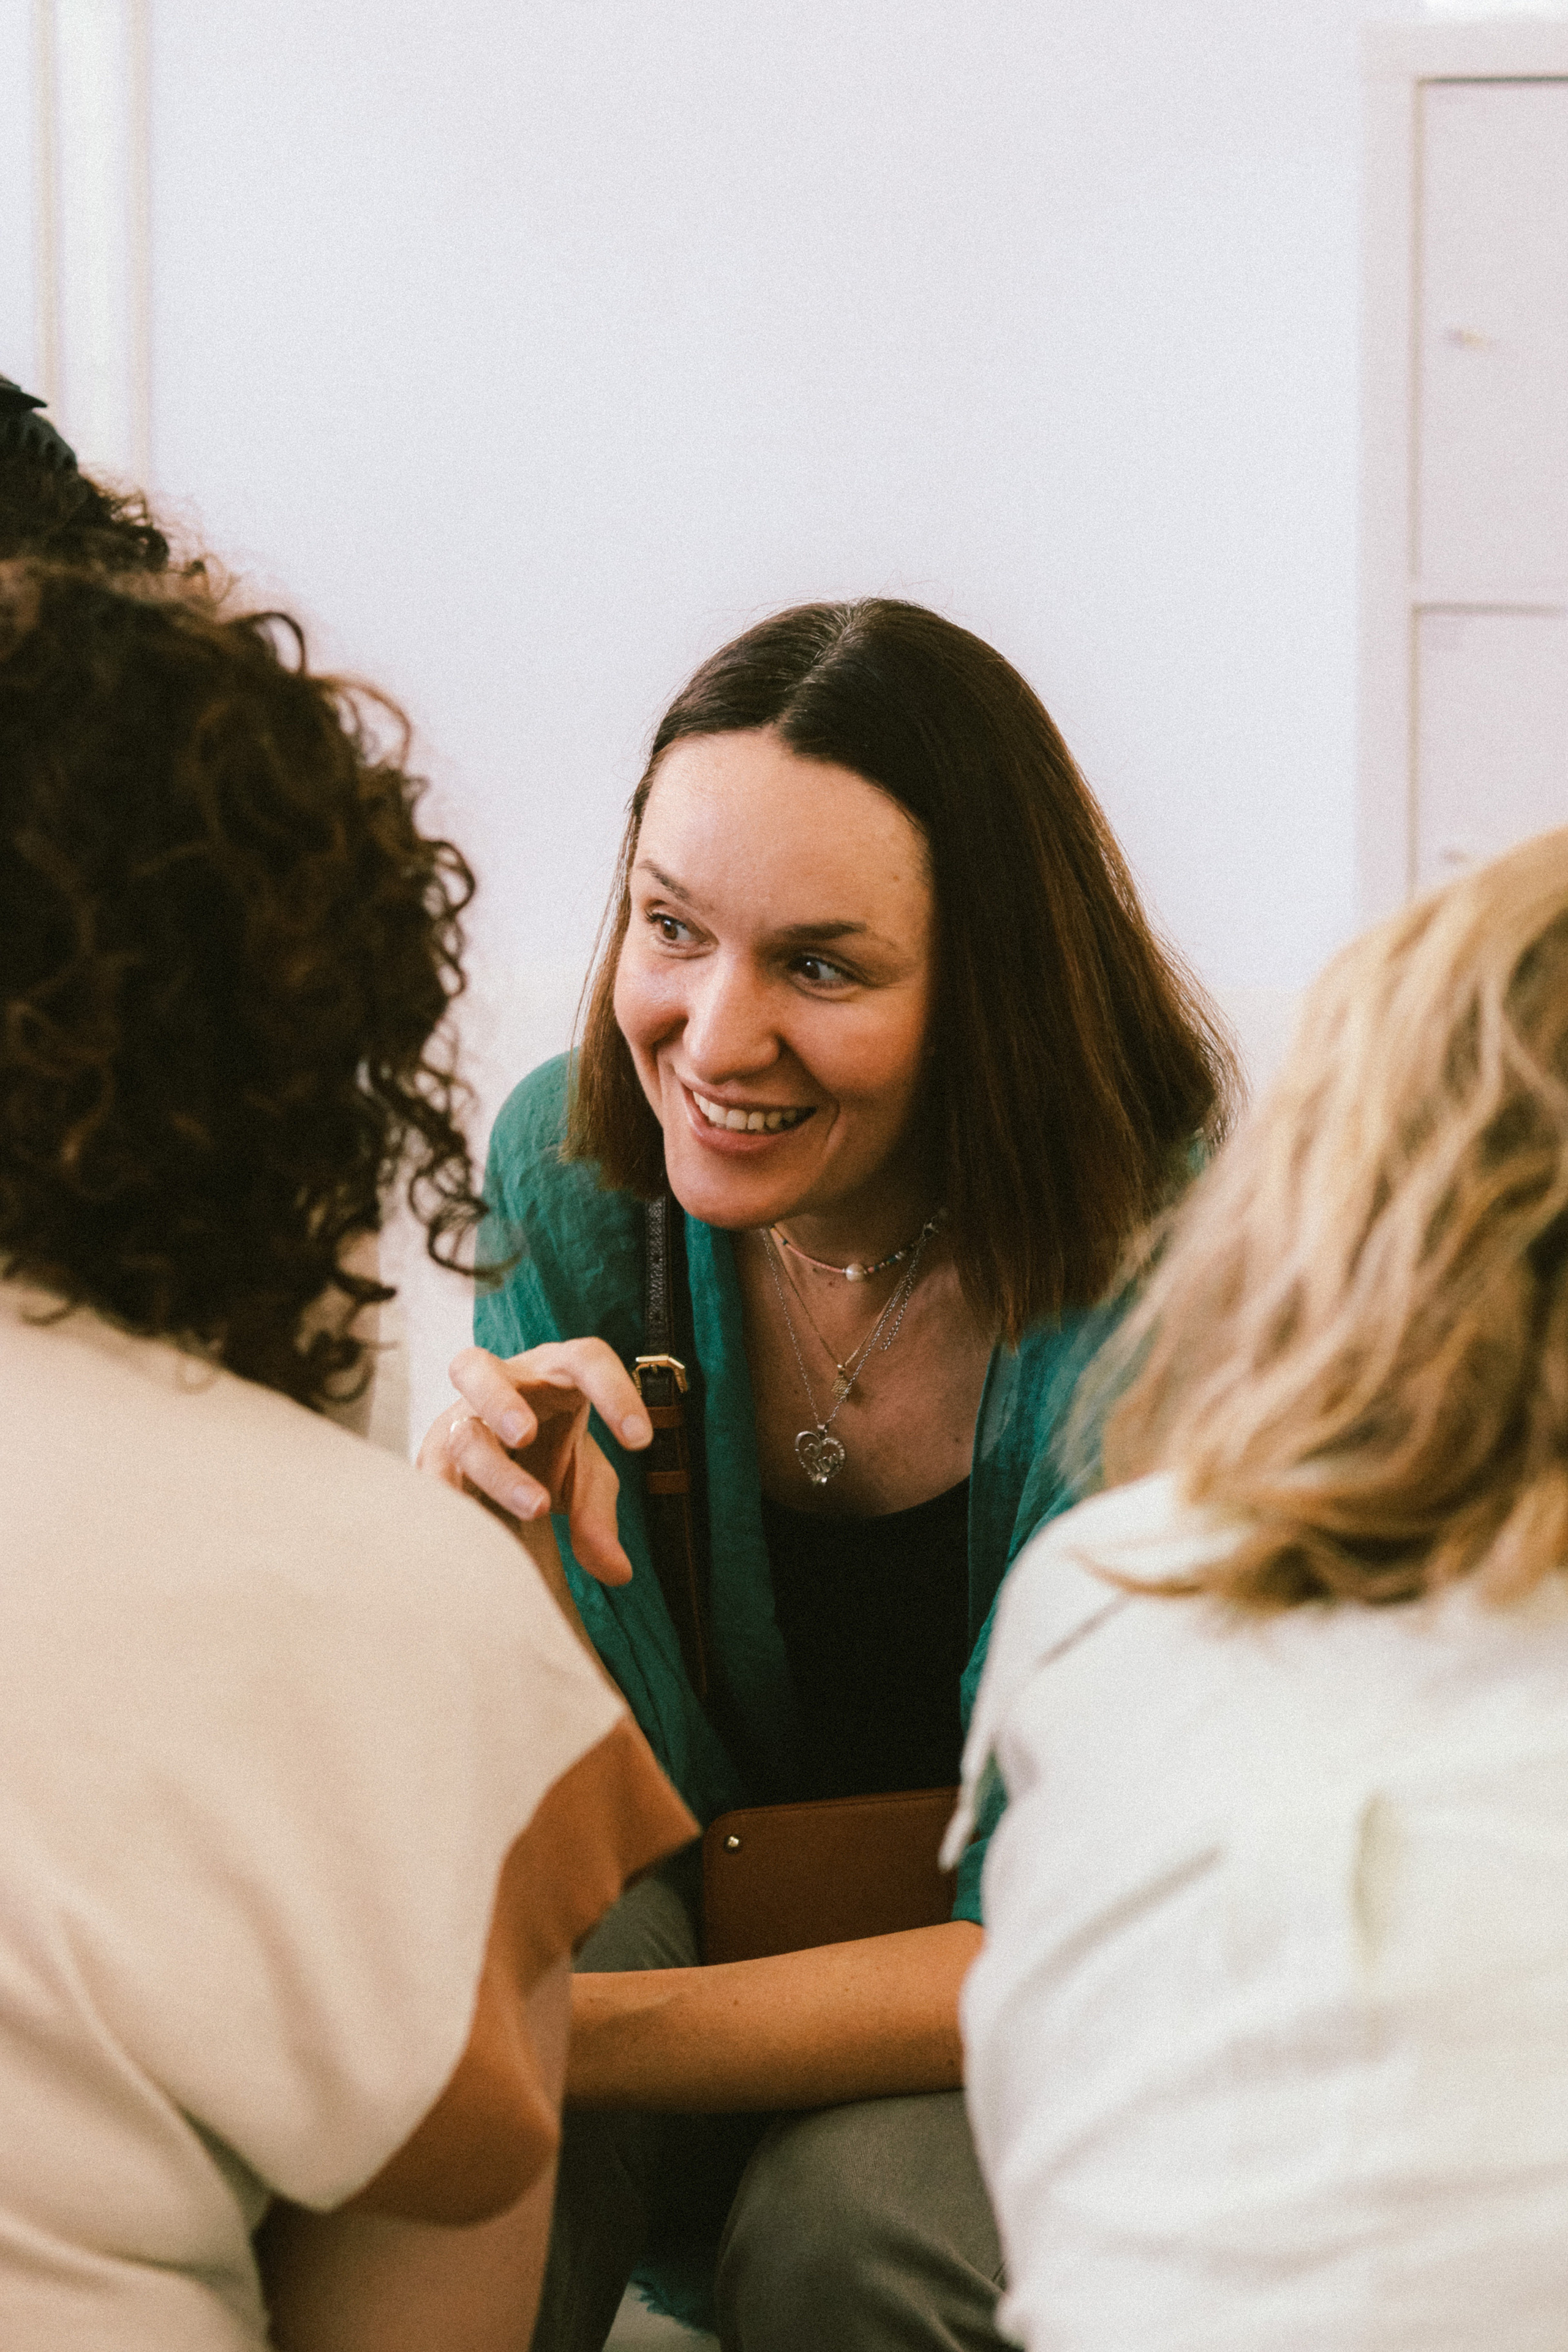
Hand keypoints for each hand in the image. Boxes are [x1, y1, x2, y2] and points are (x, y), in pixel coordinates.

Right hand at [416, 1341, 651, 1585]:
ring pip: (460, 1433)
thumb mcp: (583, 1478)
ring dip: (495, 1470)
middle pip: (477, 1368)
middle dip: (498, 1400)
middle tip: (524, 1435)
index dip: (613, 1391)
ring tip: (537, 1508)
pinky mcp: (432, 1460)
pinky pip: (430, 1479)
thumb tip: (617, 1572)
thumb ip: (597, 1516)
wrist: (502, 1460)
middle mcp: (496, 1387)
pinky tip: (487, 1532)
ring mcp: (457, 1421)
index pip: (584, 1359)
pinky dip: (456, 1504)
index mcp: (551, 1372)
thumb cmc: (550, 1452)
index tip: (642, 1442)